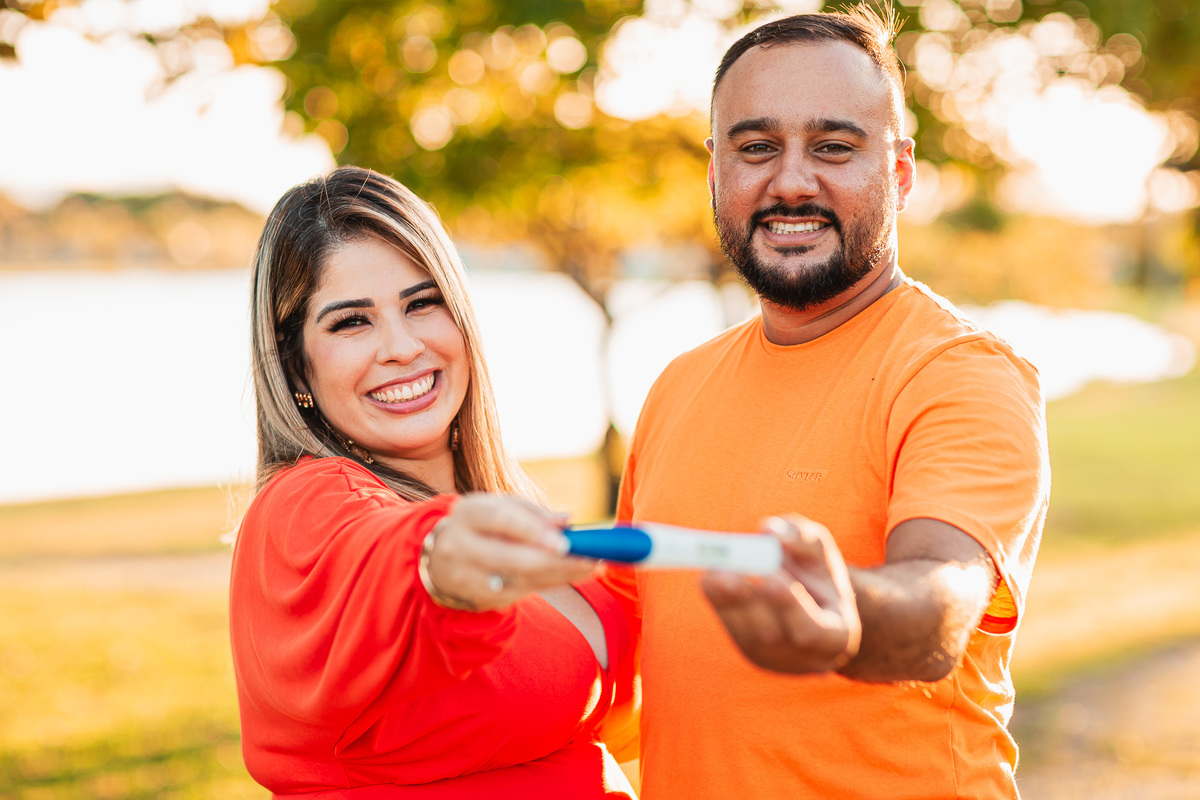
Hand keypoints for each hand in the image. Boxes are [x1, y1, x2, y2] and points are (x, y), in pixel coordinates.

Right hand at [422, 493, 595, 611]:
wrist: (440, 558)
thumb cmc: (481, 526)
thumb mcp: (499, 508)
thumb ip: (532, 512)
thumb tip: (567, 520)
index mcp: (468, 513)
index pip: (500, 519)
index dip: (532, 530)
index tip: (565, 541)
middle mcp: (460, 545)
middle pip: (512, 557)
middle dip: (555, 561)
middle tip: (590, 558)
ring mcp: (466, 577)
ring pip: (521, 579)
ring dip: (561, 574)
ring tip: (593, 566)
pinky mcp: (479, 598)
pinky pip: (522, 592)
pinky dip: (551, 582)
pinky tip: (574, 575)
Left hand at [701, 515, 861, 673]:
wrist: (814, 601)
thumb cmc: (818, 574)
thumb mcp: (821, 550)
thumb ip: (801, 539)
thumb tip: (769, 531)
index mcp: (836, 636)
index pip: (814, 632)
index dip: (790, 606)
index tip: (770, 576)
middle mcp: (805, 657)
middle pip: (771, 635)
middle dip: (749, 601)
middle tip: (729, 571)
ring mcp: (774, 658)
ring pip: (746, 633)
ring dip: (728, 598)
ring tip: (718, 567)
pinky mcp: (748, 649)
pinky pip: (730, 627)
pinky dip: (718, 599)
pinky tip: (711, 575)